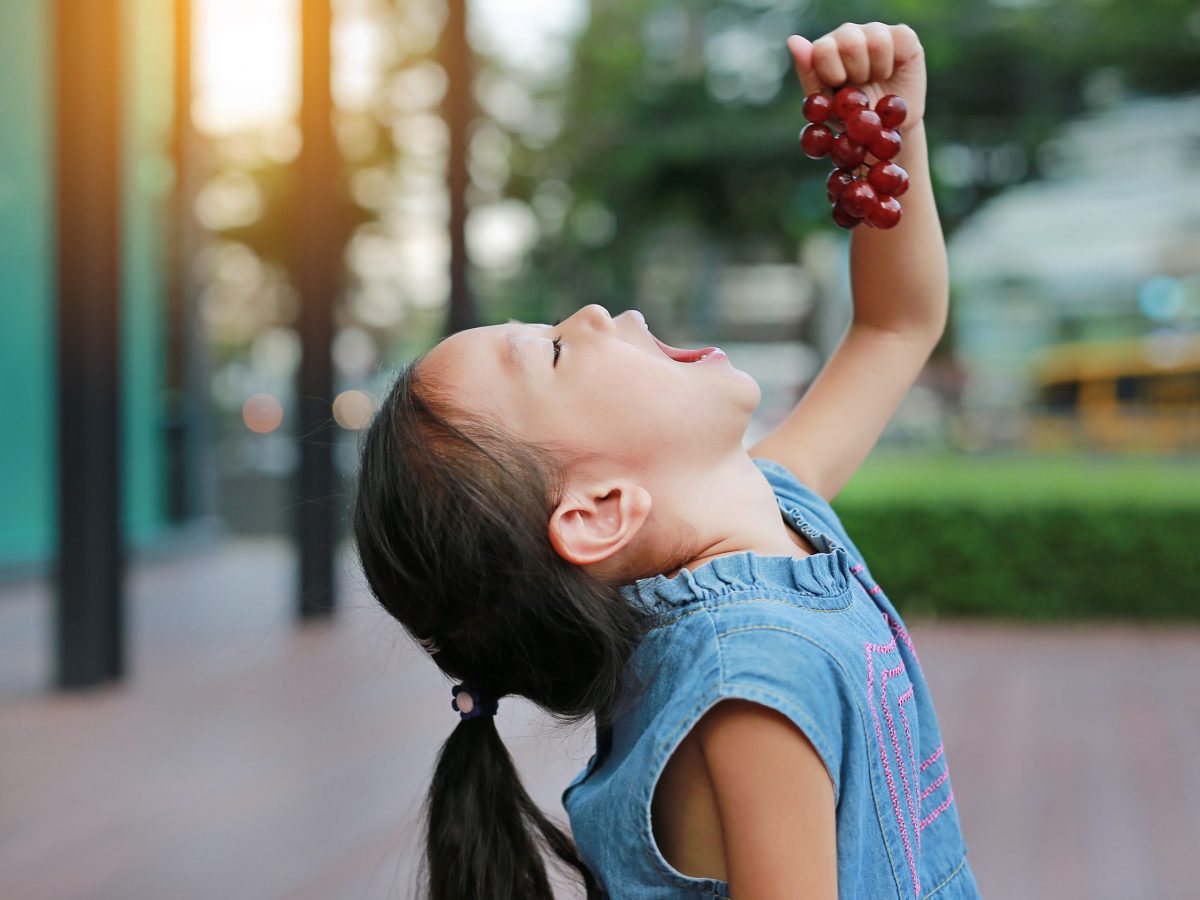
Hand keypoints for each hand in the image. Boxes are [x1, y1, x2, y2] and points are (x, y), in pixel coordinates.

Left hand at [786, 23, 925, 134]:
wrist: (883, 131)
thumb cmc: (848, 118)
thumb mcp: (824, 105)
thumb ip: (809, 72)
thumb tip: (793, 40)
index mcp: (825, 49)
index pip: (823, 48)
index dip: (832, 72)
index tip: (839, 86)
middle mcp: (848, 34)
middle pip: (849, 41)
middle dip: (856, 73)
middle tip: (860, 85)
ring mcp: (874, 31)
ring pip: (876, 40)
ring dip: (876, 70)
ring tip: (875, 80)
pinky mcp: (902, 35)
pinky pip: (900, 39)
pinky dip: (895, 63)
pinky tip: (890, 72)